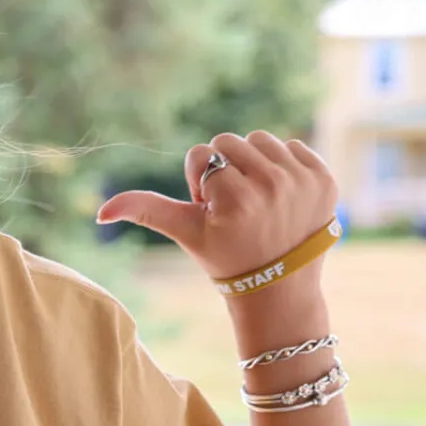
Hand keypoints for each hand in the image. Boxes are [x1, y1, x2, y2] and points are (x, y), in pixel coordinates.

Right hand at [96, 132, 339, 284]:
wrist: (281, 285)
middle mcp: (272, 184)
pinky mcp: (325, 179)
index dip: (201, 182)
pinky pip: (294, 146)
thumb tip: (100, 212)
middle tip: (233, 206)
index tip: (213, 210)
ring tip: (256, 199)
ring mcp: (302, 181)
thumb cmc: (226, 257)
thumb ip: (144, 211)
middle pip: (230, 142)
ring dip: (253, 165)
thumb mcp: (184, 233)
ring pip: (261, 140)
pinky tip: (280, 196)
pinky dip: (283, 166)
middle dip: (226, 170)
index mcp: (235, 196)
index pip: (203, 153)